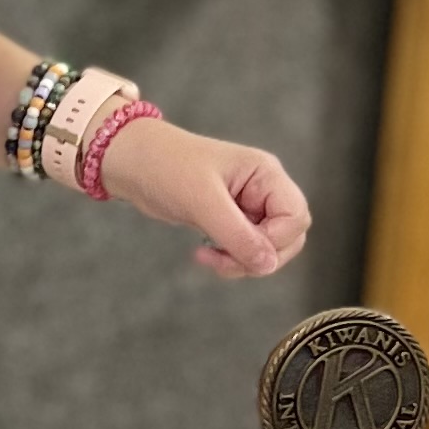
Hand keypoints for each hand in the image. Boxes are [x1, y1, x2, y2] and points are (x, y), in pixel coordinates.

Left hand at [96, 117, 311, 279]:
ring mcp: (248, 206)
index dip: (275, 240)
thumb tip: (267, 265)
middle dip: (259, 256)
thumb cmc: (167, 167)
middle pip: (289, 237)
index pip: (296, 216)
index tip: (241, 247)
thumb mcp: (202, 201)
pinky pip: (246, 249)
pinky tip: (205, 254)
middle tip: (223, 258)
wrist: (133, 163)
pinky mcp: (231, 220)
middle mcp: (263, 189)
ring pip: (267, 248)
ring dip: (242, 262)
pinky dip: (230, 259)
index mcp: (265, 174)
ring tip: (208, 257)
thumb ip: (237, 235)